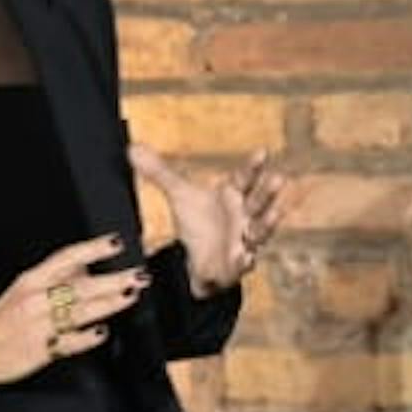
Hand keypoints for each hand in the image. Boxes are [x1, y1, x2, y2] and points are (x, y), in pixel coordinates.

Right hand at [0, 234, 146, 390]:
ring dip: (109, 303)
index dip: (93, 249)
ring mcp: (38, 325)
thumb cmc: (0, 320)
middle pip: (80, 285)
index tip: (117, 242)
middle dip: (113, 279)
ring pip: (79, 311)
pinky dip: (87, 337)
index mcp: (31, 280)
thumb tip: (87, 265)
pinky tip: (102, 332)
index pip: (66, 258)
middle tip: (139, 274)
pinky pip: (69, 342)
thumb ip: (56, 278)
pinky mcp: (39, 350)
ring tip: (131, 295)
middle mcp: (35, 299)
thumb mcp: (24, 290)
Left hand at [127, 141, 285, 282]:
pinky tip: (245, 258)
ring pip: (260, 231)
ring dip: (268, 223)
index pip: (246, 178)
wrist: (199, 259)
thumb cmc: (198, 221)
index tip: (262, 151)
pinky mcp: (239, 264)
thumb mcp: (179, 196)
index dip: (254, 166)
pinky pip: (244, 262)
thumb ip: (160, 172)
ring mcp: (246, 241)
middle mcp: (246, 216)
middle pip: (259, 202)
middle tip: (279, 178)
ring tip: (275, 213)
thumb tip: (132, 147)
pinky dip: (245, 260)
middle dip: (269, 192)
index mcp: (234, 196)